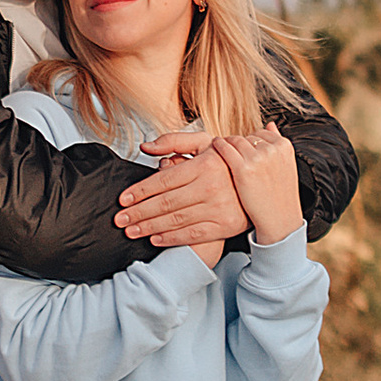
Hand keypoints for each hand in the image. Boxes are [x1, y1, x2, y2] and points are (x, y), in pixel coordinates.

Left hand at [118, 132, 248, 263]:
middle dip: (139, 212)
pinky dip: (171, 238)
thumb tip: (146, 147)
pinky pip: (193, 235)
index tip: (123, 199)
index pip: (164, 181)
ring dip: (149, 227)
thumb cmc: (226, 161)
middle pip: (166, 203)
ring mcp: (219, 208)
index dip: (140, 191)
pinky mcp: (225, 226)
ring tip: (131, 230)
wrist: (261, 181)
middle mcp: (211, 186)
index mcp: (204, 165)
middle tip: (119, 219)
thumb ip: (174, 141)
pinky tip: (155, 238)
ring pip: (176, 220)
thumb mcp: (205, 142)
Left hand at [210, 125, 304, 246]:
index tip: (243, 148)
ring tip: (219, 147)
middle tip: (229, 149)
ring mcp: (258, 158)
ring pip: (235, 140)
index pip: (261, 133)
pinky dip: (217, 146)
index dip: (250, 141)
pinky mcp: (243, 168)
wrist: (279, 220)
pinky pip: (225, 148)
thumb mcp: (285, 166)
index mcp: (284, 146)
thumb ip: (277, 143)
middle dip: (238, 143)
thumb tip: (270, 124)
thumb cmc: (280, 196)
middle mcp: (272, 149)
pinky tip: (213, 148)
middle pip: (247, 136)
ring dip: (226, 143)